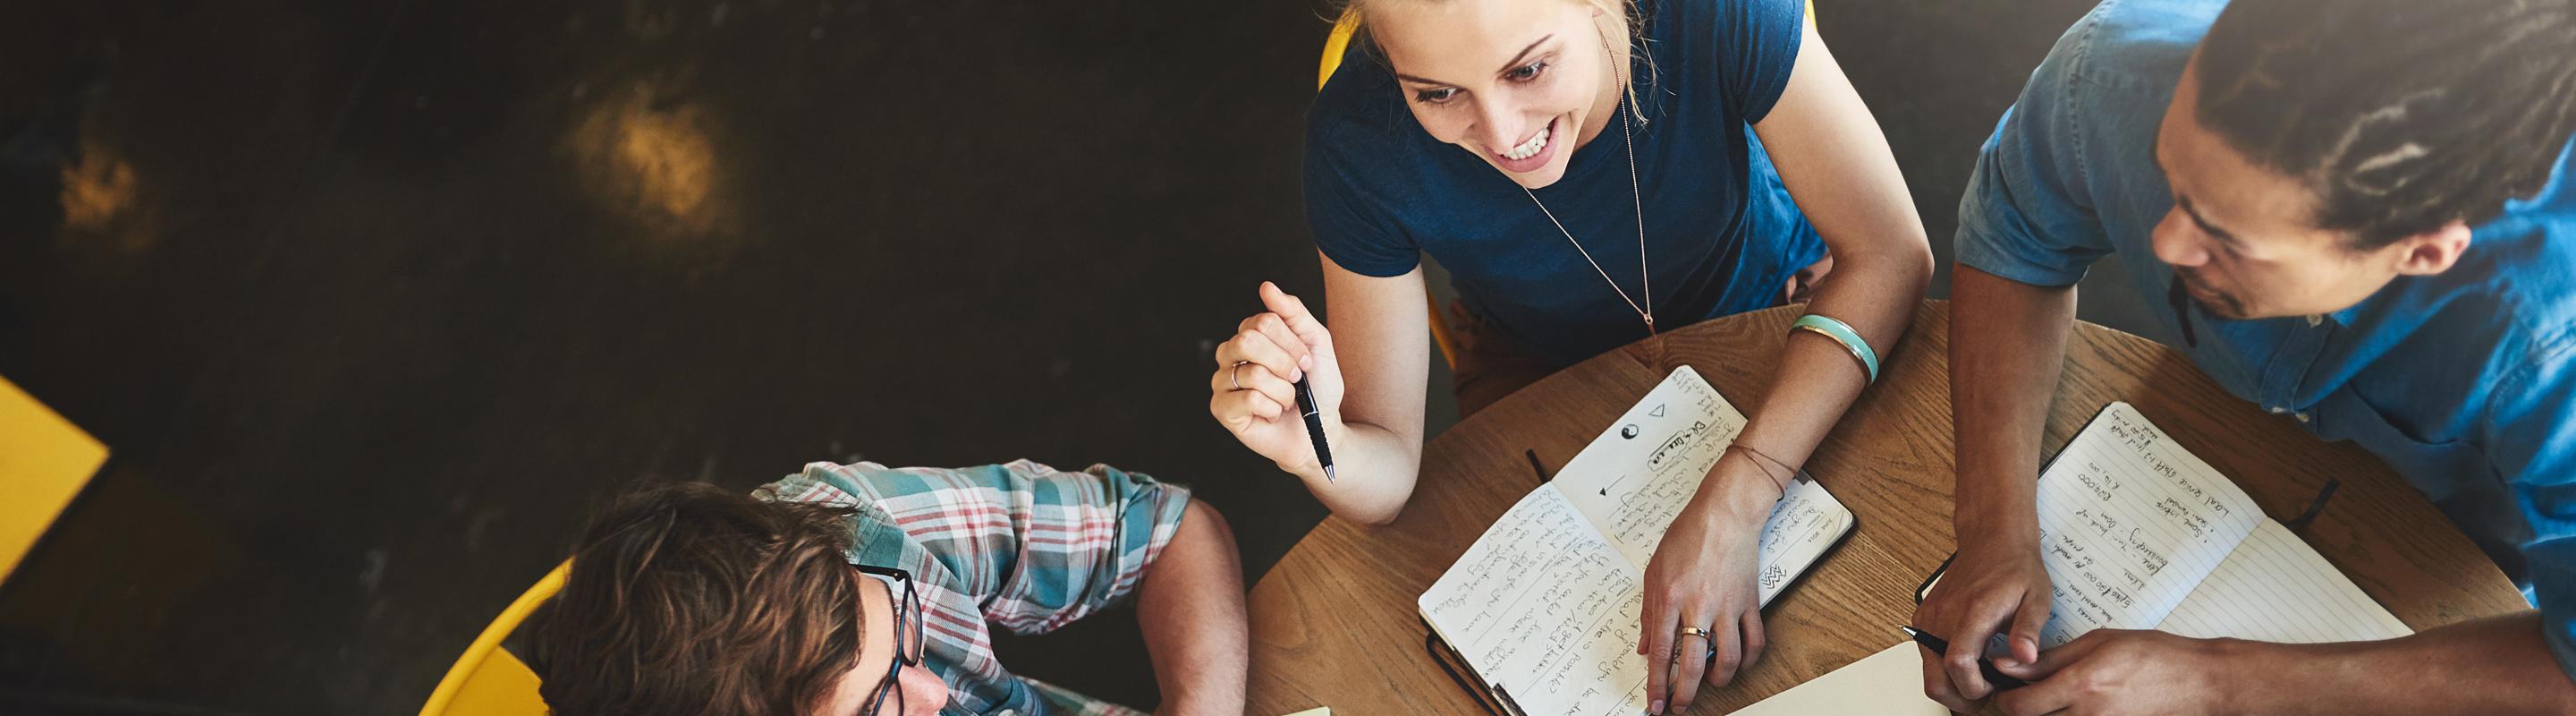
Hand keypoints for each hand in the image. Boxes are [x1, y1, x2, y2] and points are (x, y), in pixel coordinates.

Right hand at [1207, 282, 1342, 477]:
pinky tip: (1273, 414)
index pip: (1263, 321)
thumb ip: (1293, 312)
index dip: (1291, 343)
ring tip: (1286, 400)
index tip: (1305, 361)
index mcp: (1250, 334)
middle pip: (1248, 340)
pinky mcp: (1221, 408)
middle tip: (1296, 379)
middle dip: (1284, 363)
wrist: (1319, 430)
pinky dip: (1271, 408)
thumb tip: (1266, 287)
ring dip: (1283, 391)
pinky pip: (1248, 399)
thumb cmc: (1317, 387)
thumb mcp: (1315, 343)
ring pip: (1252, 373)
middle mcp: (1230, 354)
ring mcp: (1223, 381)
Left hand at [1636, 456, 1779, 713]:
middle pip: (1690, 664)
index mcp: (1669, 598)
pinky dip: (1748, 661)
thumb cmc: (1688, 536)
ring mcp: (1727, 607)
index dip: (1657, 684)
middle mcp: (1698, 606)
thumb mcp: (1654, 571)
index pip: (1660, 653)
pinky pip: (1754, 642)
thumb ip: (1648, 612)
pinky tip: (1738, 665)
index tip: (1655, 703)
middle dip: (1684, 694)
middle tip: (1680, 707)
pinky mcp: (1749, 603)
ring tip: (1709, 684)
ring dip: (1718, 680)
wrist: (1724, 515)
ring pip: (1727, 660)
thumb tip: (1645, 646)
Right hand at [1912, 537, 2051, 711]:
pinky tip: (1969, 659)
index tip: (1994, 686)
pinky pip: (1927, 656)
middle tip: (1985, 694)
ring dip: (1953, 685)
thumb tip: (2025, 657)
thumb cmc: (2014, 568)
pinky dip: (1944, 668)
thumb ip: (2029, 630)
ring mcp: (1930, 618)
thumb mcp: (2037, 598)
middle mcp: (1944, 616)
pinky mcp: (1924, 618)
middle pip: (1935, 680)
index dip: (1975, 688)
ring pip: (1928, 673)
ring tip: (1981, 676)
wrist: (1991, 539)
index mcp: (1973, 612)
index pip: (1958, 664)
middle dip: (1960, 699)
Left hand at [1992, 629, 2244, 715]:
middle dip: (2020, 711)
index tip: (2004, 689)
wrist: (2200, 681)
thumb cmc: (2155, 655)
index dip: (2005, 699)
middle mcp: (2088, 714)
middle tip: (2022, 696)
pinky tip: (2071, 709)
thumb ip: (2049, 659)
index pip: (2020, 705)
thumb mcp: (2098, 643)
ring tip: (2049, 701)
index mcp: (2081, 685)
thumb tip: (2007, 665)